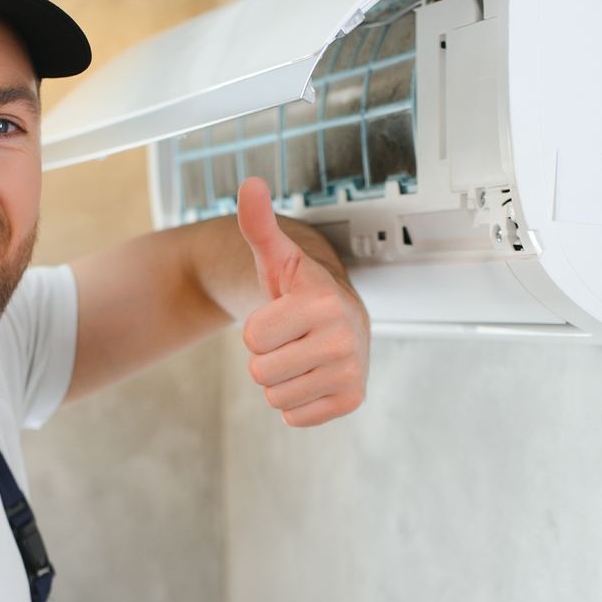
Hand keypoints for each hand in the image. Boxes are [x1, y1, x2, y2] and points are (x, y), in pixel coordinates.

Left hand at [235, 176, 370, 426]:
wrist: (336, 316)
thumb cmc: (299, 289)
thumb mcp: (276, 257)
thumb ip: (258, 224)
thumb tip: (249, 185)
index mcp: (323, 302)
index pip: (252, 338)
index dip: (256, 329)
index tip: (280, 315)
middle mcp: (344, 339)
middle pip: (261, 372)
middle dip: (267, 356)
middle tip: (290, 338)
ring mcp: (351, 372)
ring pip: (276, 397)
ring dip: (281, 379)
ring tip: (300, 355)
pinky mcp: (351, 400)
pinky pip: (294, 417)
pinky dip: (297, 401)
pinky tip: (312, 375)